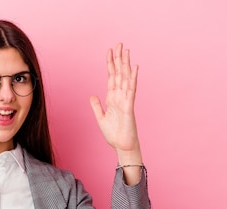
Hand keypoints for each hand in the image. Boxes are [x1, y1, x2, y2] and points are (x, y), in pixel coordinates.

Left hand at [89, 43, 140, 159]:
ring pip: (126, 78)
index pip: (111, 77)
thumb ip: (97, 106)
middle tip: (120, 44)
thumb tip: (92, 95)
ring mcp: (125, 100)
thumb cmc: (113, 134)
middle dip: (119, 59)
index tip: (109, 51)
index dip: (110, 64)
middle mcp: (119, 96)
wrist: (122, 146)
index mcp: (112, 98)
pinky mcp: (129, 106)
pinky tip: (134, 68)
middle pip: (119, 74)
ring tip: (126, 51)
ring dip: (126, 65)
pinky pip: (131, 90)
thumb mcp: (100, 118)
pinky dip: (133, 78)